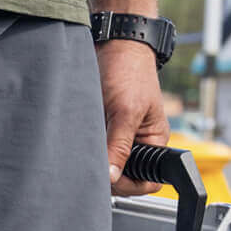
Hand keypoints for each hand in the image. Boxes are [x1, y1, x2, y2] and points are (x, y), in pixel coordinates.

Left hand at [96, 40, 170, 195]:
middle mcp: (137, 143)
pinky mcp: (101, 130)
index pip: (147, 181)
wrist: (113, 45)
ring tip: (81, 152)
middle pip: (123, 176)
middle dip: (107, 175)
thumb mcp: (126, 111)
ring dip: (93, 162)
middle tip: (88, 166)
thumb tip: (111, 177)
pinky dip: (84, 150)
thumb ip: (119, 145)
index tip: (108, 180)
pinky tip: (76, 144)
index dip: (128, 185)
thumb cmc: (128, 71)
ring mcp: (118, 138)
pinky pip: (93, 150)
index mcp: (154, 141)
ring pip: (105, 164)